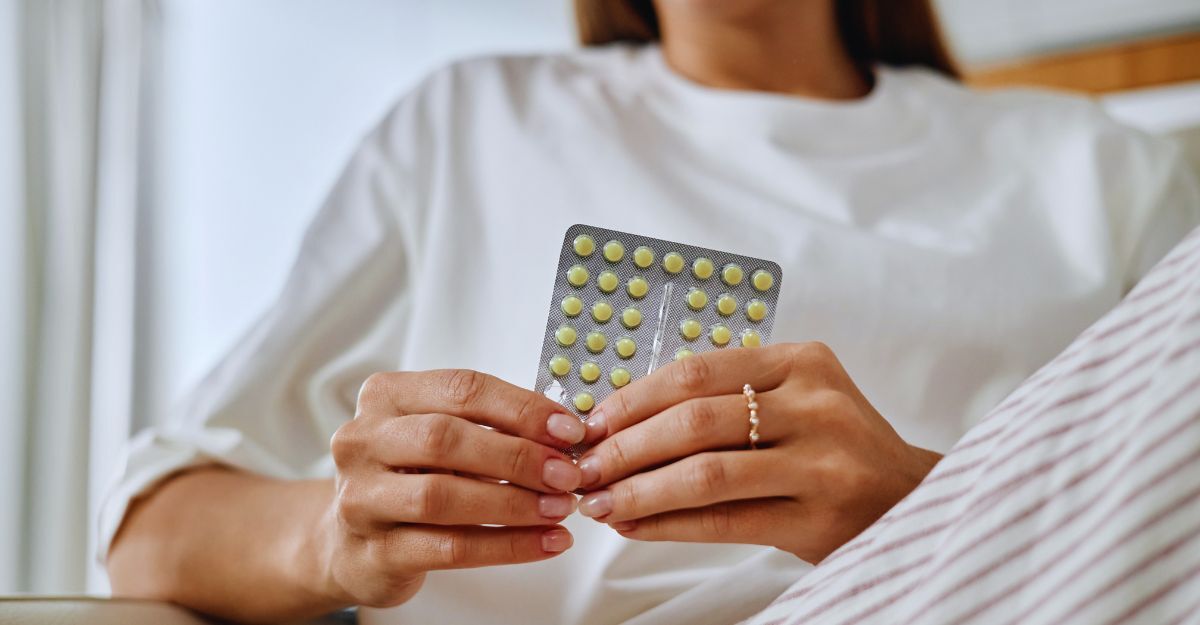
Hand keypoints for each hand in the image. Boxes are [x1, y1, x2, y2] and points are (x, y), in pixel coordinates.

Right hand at [318, 369, 587, 607]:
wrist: (352, 544)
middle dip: (517, 456)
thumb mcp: (440, 438)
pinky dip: (506, 546)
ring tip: (559, 509)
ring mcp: (361, 498)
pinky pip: (448, 548)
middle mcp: (363, 441)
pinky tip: (544, 542)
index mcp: (386, 397)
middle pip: (445, 439)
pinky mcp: (374, 551)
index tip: (567, 429)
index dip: (521, 408)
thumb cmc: (408, 479)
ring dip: (513, 503)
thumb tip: (563, 434)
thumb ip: (490, 427)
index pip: (461, 389)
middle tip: (566, 473)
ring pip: (443, 496)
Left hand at [575, 343, 941, 562]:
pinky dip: (669, 524)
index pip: (696, 371)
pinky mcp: (819, 517)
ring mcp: (822, 462)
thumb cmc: (835, 447)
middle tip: (583, 467)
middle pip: (694, 420)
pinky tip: (635, 525)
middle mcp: (816, 405)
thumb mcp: (794, 399)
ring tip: (599, 502)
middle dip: (625, 447)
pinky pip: (725, 520)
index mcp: (802, 362)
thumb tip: (623, 422)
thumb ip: (726, 399)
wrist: (910, 497)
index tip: (593, 421)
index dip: (633, 398)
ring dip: (639, 489)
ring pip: (705, 473)